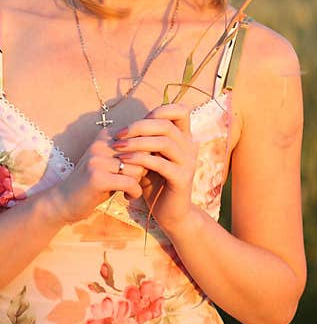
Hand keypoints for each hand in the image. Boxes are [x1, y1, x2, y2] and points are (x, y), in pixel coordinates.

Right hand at [46, 127, 147, 224]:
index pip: (143, 140)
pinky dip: (134, 192)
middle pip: (142, 153)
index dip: (147, 157)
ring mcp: (97, 159)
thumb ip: (135, 153)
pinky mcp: (97, 177)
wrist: (64, 202)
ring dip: (139, 182)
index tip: (142, 170)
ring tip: (130, 190)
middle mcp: (102, 143)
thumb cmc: (97, 183)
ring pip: (138, 168)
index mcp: (108, 135)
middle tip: (136, 182)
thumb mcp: (115, 163)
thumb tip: (164, 146)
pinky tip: (128, 197)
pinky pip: (131, 182)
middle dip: (144, 170)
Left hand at [111, 103, 198, 235]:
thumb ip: (145, 142)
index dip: (160, 110)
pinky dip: (140, 160)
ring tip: (118, 148)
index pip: (181, 111)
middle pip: (167, 125)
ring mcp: (188, 162)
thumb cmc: (156, 184)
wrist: (170, 213)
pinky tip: (124, 162)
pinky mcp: (182, 178)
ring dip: (137, 143)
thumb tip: (125, 126)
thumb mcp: (150, 158)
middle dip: (139, 127)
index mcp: (184, 138)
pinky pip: (160, 163)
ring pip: (164, 142)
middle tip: (118, 135)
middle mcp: (190, 147)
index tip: (135, 123)